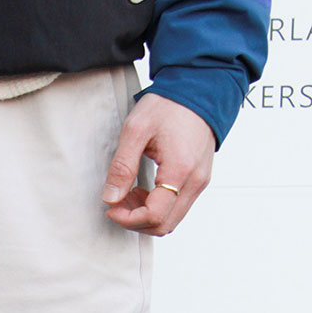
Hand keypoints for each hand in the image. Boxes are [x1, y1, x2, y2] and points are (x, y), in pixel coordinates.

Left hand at [102, 94, 214, 236]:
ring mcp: (200, 182)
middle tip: (117, 203)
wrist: (199, 87)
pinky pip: (177, 207)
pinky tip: (143, 190)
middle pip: (164, 225)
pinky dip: (157, 207)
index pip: (155, 216)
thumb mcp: (135, 130)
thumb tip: (111, 198)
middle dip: (135, 221)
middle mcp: (195, 181)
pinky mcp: (199, 179)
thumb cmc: (170, 104)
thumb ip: (122, 166)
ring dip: (146, 215)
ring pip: (171, 220)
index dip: (128, 218)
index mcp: (180, 170)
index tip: (111, 208)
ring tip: (128, 194)